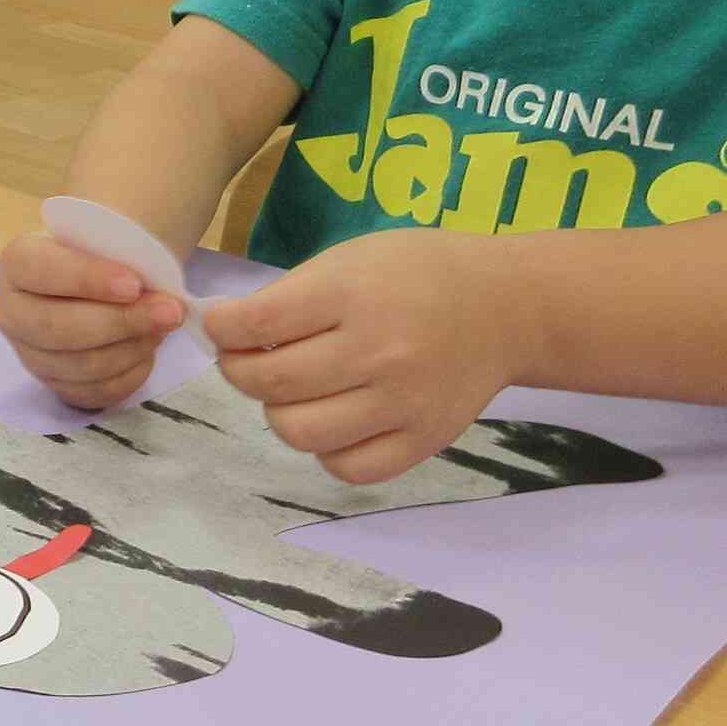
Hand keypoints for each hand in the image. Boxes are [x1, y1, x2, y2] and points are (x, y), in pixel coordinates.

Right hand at [0, 225, 185, 411]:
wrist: (100, 280)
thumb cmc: (102, 254)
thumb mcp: (107, 237)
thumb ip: (125, 252)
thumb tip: (158, 290)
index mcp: (18, 263)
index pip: (43, 271)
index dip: (87, 279)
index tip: (135, 284)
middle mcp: (12, 312)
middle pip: (60, 328)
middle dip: (122, 321)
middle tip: (170, 312)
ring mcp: (30, 355)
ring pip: (82, 365)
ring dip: (133, 347)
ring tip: (162, 327)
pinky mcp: (55, 385)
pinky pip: (96, 392)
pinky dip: (131, 374)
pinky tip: (147, 351)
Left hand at [201, 229, 514, 483]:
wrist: (508, 306)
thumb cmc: (418, 273)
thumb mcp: (351, 259)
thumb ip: (290, 296)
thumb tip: (223, 332)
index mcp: (352, 294)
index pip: (256, 325)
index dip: (221, 329)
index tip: (219, 326)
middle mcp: (377, 351)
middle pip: (270, 384)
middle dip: (239, 370)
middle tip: (246, 358)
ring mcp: (402, 402)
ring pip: (300, 432)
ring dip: (277, 411)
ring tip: (291, 389)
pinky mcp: (423, 440)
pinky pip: (347, 467)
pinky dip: (325, 448)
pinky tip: (331, 419)